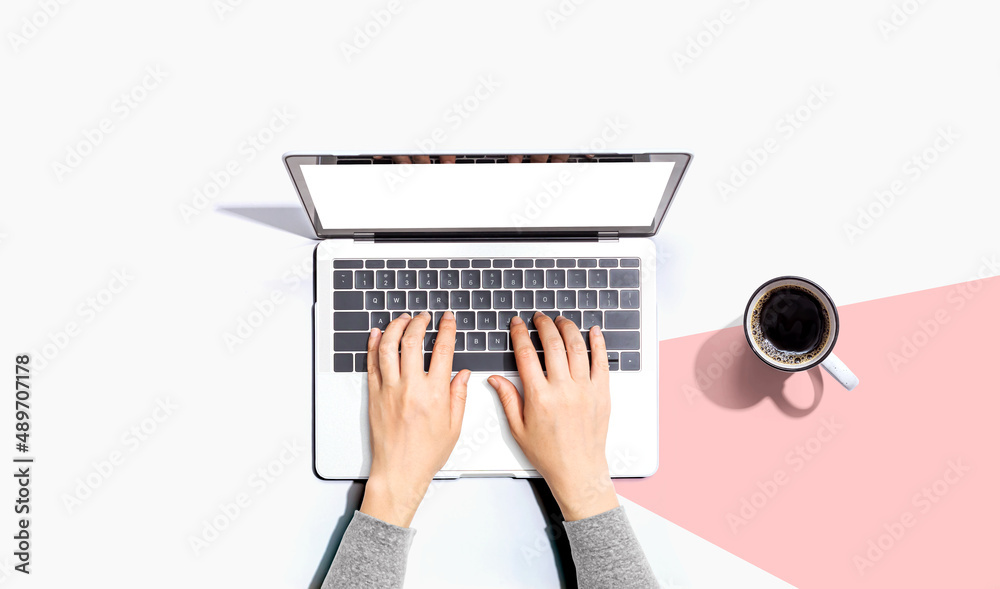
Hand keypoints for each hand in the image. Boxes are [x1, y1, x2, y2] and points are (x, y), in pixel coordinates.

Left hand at [360, 311, 469, 526]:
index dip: (447, 329)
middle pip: (413, 342)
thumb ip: (459, 396)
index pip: (443, 350)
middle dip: (419, 322)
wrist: (399, 471)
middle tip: (424, 316)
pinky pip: (372, 363)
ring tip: (403, 319)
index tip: (448, 319)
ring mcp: (389, 390)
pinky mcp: (374, 395)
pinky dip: (374, 345)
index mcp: (435, 394)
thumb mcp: (454, 426)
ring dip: (396, 327)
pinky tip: (378, 334)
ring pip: (389, 347)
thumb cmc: (426, 454)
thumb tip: (463, 374)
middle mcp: (411, 388)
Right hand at [487, 313, 618, 520]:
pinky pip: (601, 361)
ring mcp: (585, 390)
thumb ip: (508, 399)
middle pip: (552, 345)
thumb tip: (495, 379)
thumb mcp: (519, 429)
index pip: (526, 355)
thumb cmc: (549, 454)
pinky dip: (598, 343)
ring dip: (568, 329)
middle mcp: (563, 390)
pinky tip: (593, 331)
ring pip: (577, 348)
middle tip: (539, 317)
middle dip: (543, 325)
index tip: (517, 324)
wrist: (578, 470)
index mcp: (539, 397)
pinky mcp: (602, 393)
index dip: (520, 334)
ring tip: (560, 321)